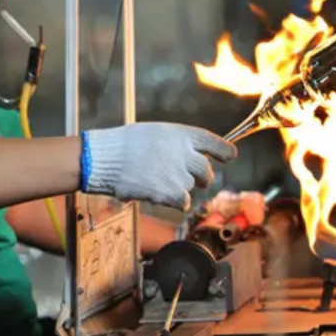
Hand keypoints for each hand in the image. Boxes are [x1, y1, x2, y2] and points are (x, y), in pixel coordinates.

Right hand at [81, 123, 236, 210]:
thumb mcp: (156, 133)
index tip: (230, 157)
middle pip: (207, 171)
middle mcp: (185, 153)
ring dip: (179, 188)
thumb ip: (177, 144)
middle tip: (190, 179)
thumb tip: (191, 156)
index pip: (214, 143)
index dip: (225, 151)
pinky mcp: (171, 193)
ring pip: (191, 188)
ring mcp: (179, 174)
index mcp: (182, 134)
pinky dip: (175, 202)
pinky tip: (159, 194)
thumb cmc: (125, 145)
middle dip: (202, 178)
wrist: (104, 158)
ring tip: (156, 180)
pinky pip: (183, 203)